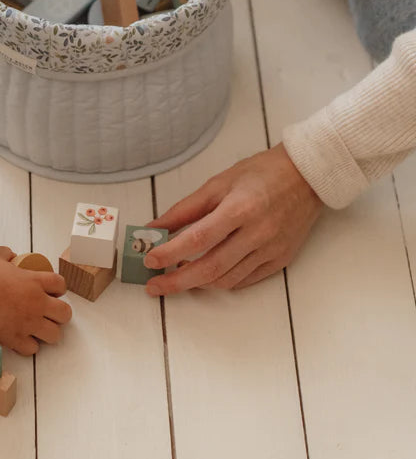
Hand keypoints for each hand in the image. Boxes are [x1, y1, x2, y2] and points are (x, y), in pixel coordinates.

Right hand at [0, 247, 71, 354]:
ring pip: (54, 335)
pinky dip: (28, 346)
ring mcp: (29, 323)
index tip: (52, 293)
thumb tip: (9, 254)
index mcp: (35, 282)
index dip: (59, 290)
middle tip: (49, 314)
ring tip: (38, 330)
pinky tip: (21, 340)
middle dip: (60, 315)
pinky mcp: (16, 339)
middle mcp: (37, 303)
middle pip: (65, 313)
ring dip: (47, 333)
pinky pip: (32, 349)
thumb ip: (5, 254)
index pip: (61, 284)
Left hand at [142, 144, 322, 294]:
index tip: (150, 260)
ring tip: (177, 276)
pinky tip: (206, 275)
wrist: (307, 176)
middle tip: (155, 285)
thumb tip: (156, 226)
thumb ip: (186, 208)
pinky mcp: (281, 260)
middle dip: (178, 281)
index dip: (171, 253)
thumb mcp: (219, 182)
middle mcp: (257, 233)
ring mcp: (271, 250)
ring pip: (227, 279)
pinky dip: (222, 281)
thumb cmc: (262, 173)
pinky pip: (245, 280)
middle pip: (211, 268)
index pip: (198, 238)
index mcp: (240, 208)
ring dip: (198, 283)